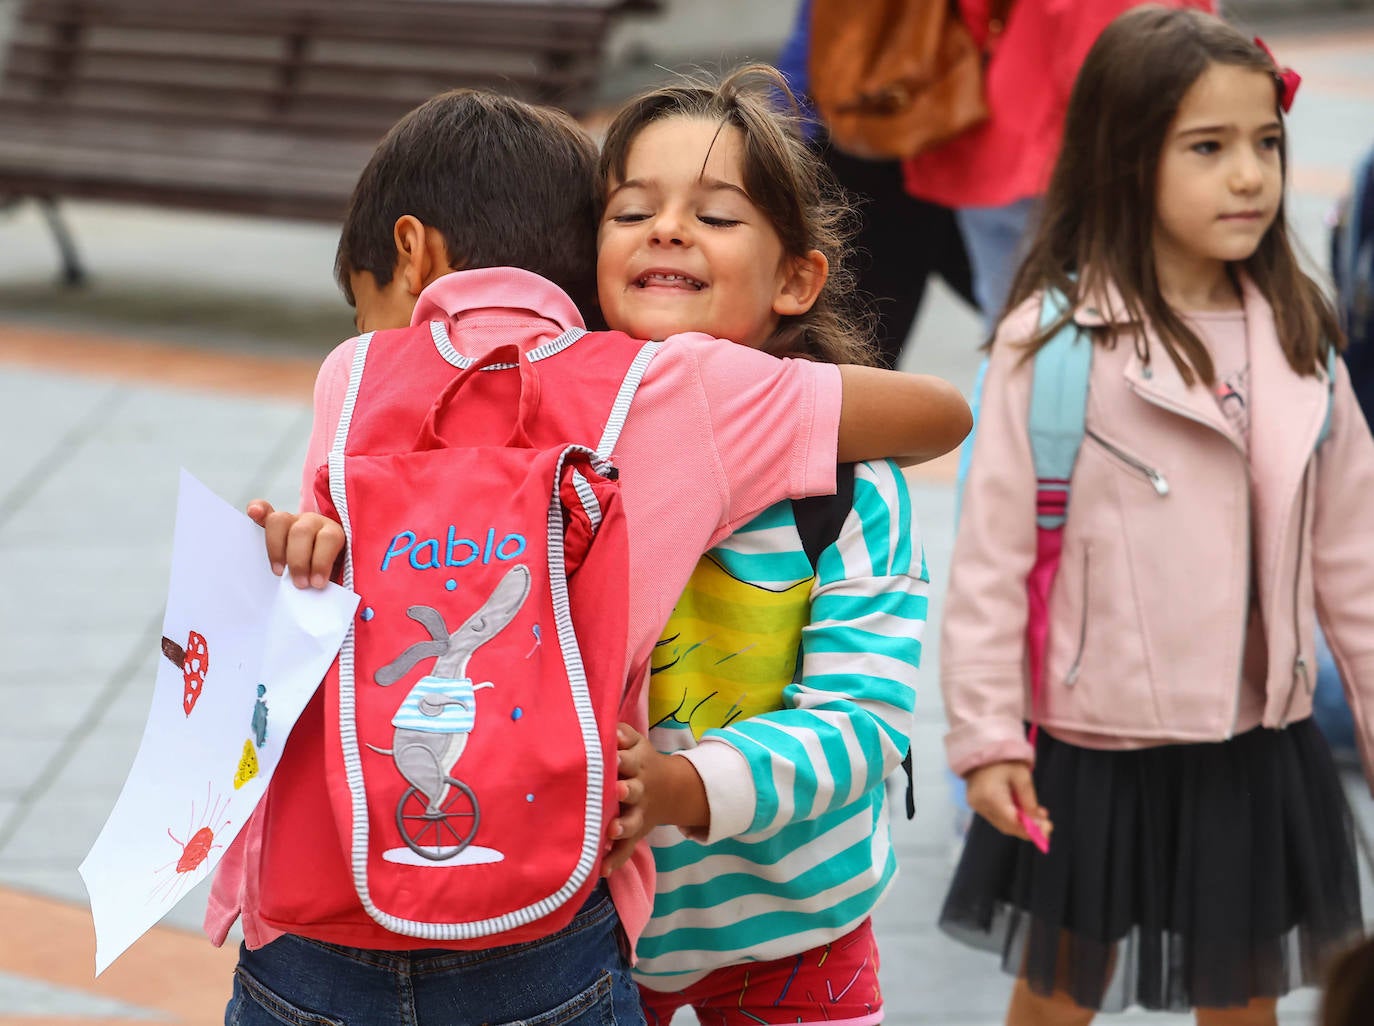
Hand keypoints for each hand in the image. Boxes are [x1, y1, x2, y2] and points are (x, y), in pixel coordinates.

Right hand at [246, 499, 344, 588]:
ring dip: (276, 548)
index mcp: (332, 532)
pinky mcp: (275, 523)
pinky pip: (266, 512)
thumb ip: (328, 577)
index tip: (317, 584)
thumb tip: (317, 591)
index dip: (322, 561)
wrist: (324, 559)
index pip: (329, 539)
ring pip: (280, 521)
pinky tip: (254, 512)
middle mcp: (312, 522)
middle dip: (298, 561)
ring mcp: (293, 520)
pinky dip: (259, 510)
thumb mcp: (335, 574)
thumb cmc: (328, 570)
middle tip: (299, 584)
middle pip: (301, 532)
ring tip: (278, 572)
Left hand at [601, 723, 707, 875]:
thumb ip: (622, 734)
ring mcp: (637, 813)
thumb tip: (610, 730)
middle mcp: (638, 789)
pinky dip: (616, 860)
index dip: (620, 758)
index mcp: (637, 764)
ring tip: (612, 831)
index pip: (628, 759)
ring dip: (623, 827)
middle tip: (617, 791)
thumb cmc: (640, 761)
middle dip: (626, 791)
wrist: (671, 789)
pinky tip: (602, 871)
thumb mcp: (636, 742)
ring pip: (631, 822)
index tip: (610, 757)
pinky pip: (626, 848)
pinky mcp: (634, 833)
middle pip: (633, 790)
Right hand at [964, 760, 1052, 844]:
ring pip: (1002, 823)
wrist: (982, 748)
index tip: (1047, 831)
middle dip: (1028, 829)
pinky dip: (1011, 817)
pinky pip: (996, 817)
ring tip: (1038, 814)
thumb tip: (1037, 822)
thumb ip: (1029, 800)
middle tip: (1047, 825)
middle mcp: (981, 805)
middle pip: (1007, 826)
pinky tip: (1023, 810)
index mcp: (991, 796)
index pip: (1012, 822)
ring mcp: (976, 805)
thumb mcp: (1022, 776)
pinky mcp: (976, 804)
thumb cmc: (1004, 759)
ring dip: (1021, 823)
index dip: (1030, 830)